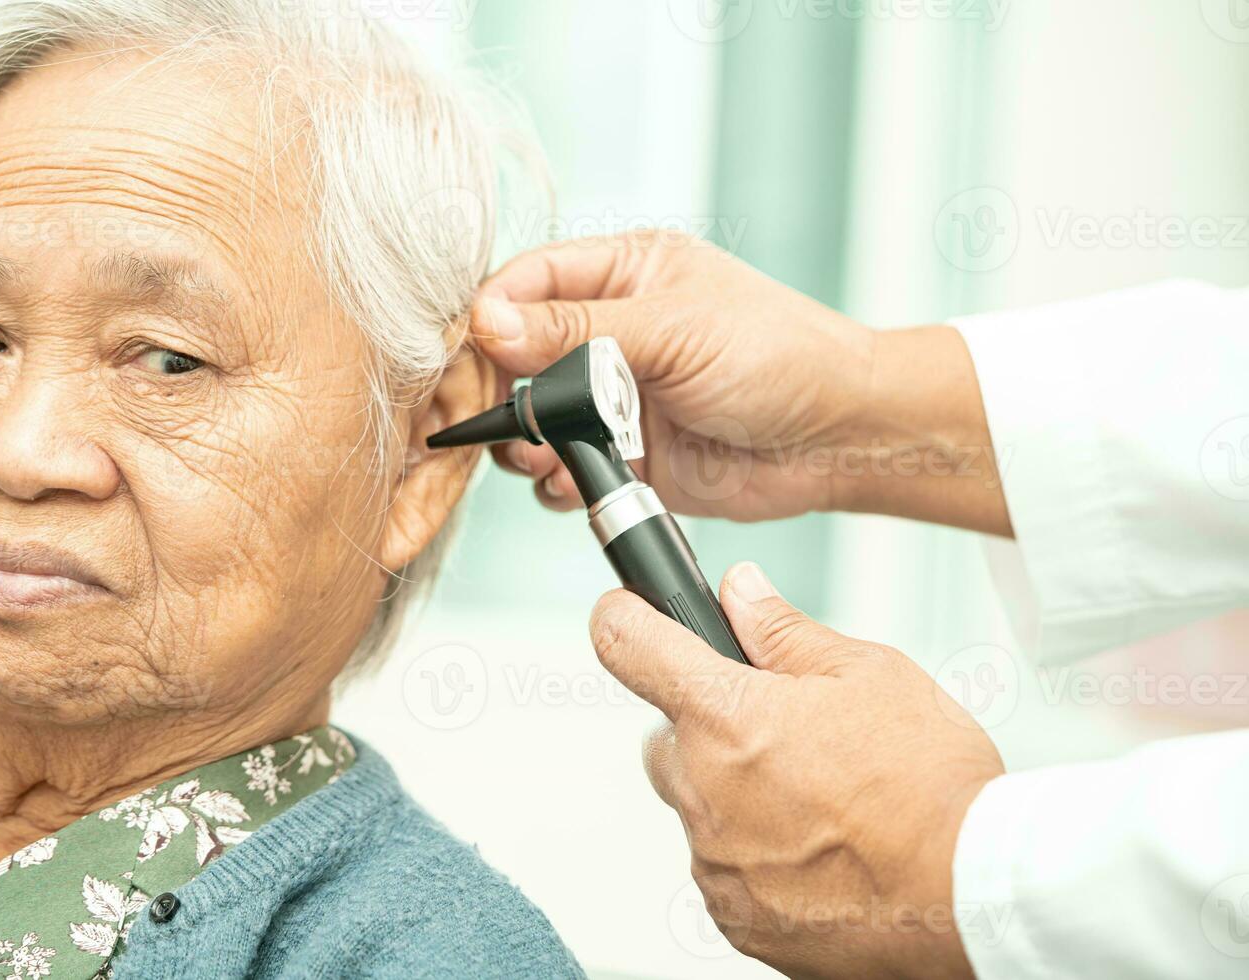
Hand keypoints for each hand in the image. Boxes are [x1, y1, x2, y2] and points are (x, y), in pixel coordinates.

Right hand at [470, 232, 1011, 535]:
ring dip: (528, 444)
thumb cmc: (781, 356)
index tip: (473, 353)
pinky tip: (580, 483)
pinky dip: (560, 484)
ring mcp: (615, 398)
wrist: (838, 439)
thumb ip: (578, 331)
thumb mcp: (674, 329)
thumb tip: (489, 323)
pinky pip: (565, 472)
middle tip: (505, 419)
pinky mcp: (626, 456)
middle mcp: (610, 333)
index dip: (490, 316)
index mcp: (623, 273)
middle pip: (516, 356)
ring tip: (548, 457)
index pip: (526, 282)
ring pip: (533, 421)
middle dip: (503, 391)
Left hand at [590, 561, 1004, 978]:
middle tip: (783, 735)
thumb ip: (785, 632)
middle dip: (709, 729)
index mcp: (728, 716)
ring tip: (820, 801)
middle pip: (668, 739)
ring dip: (736, 796)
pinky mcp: (736, 918)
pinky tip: (818, 849)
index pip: (629, 646)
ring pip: (698, 807)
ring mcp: (715, 860)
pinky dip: (755, 855)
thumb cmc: (931, 787)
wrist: (972, 898)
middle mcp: (704, 790)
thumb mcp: (869, 674)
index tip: (625, 615)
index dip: (624, 620)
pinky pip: (723, 870)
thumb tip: (739, 592)